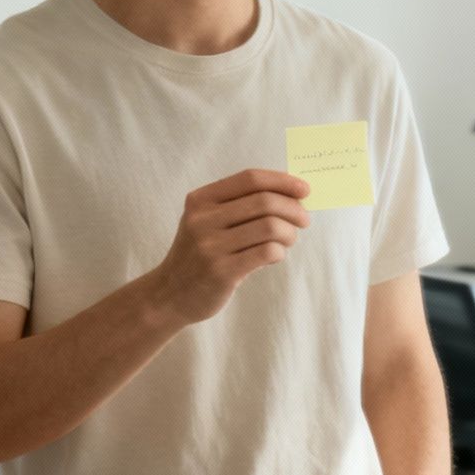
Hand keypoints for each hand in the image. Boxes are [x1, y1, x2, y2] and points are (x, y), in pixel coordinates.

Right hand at [156, 169, 311, 325]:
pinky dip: (279, 252)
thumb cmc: (200, 254)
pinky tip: (275, 256)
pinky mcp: (221, 271)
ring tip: (289, 240)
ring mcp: (210, 246)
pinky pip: (267, 252)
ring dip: (289, 233)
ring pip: (270, 227)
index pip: (250, 179)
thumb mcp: (206, 221)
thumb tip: (291, 194)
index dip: (282, 181)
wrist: (170, 295)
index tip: (304, 189)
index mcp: (201, 199)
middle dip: (293, 209)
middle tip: (304, 220)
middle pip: (264, 201)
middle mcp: (202, 219)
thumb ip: (240, 205)